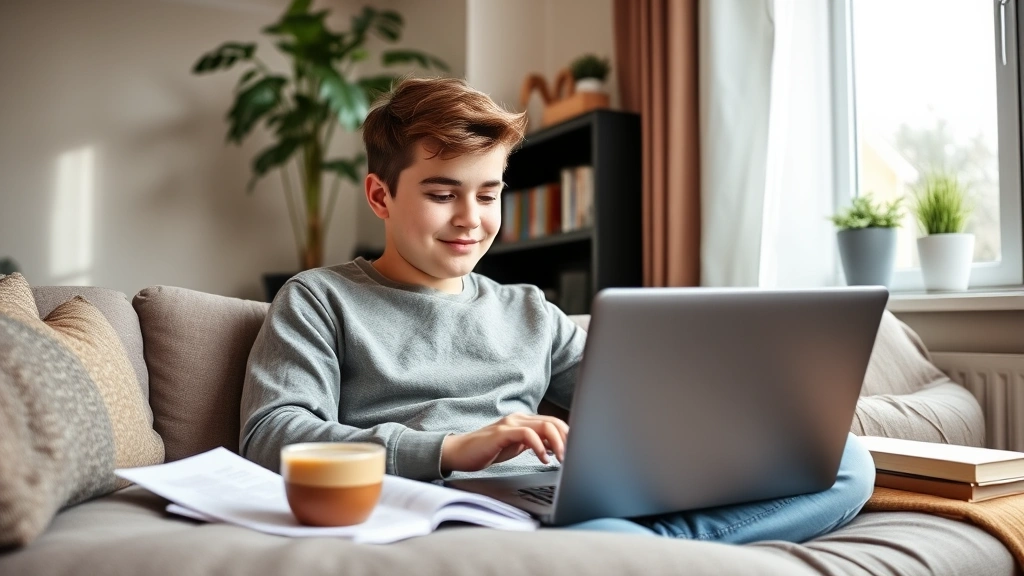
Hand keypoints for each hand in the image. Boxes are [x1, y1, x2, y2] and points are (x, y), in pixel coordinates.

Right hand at [440, 413, 568, 473]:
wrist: (459, 452)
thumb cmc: (487, 450)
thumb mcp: (516, 447)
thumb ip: (535, 443)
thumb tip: (556, 447)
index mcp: (524, 421)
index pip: (553, 422)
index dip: (568, 435)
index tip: (576, 450)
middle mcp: (519, 418)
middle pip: (553, 422)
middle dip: (567, 440)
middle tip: (572, 457)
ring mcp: (510, 424)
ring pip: (544, 426)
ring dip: (557, 443)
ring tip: (561, 458)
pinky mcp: (502, 433)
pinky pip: (527, 434)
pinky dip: (539, 446)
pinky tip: (543, 459)